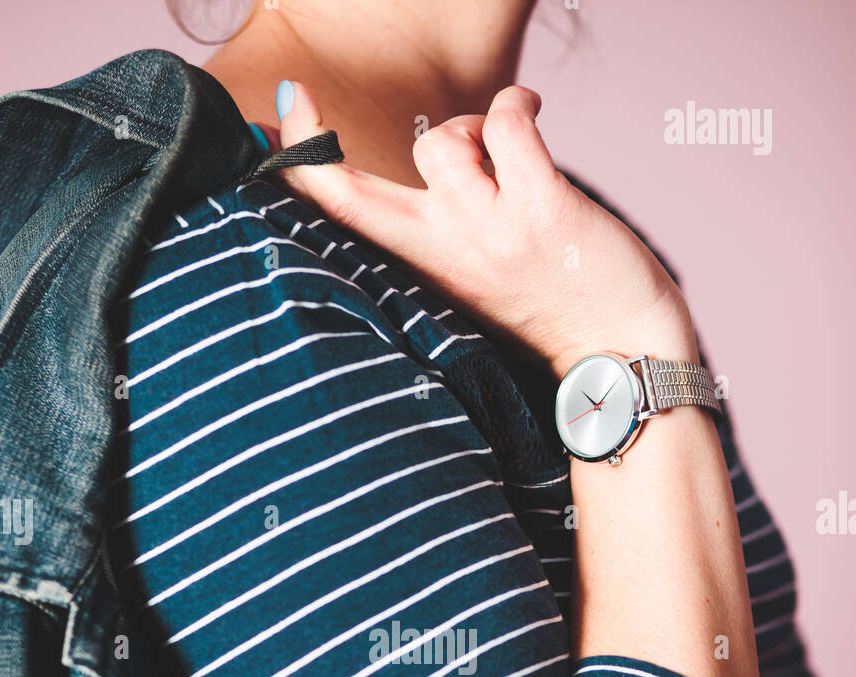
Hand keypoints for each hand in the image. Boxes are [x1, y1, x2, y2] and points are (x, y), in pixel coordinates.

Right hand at [264, 82, 696, 378]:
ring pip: (440, 141)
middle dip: (310, 138)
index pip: (341, 220)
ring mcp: (489, 234)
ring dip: (470, 123)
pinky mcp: (541, 211)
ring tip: (499, 140)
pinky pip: (506, 124)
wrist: (622, 356)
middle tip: (300, 97)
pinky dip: (518, 105)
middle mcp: (443, 255)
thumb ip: (445, 232)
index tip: (278, 120)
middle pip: (348, 195)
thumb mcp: (477, 277)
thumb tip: (435, 158)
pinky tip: (531, 114)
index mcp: (423, 271)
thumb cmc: (556, 311)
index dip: (298, 167)